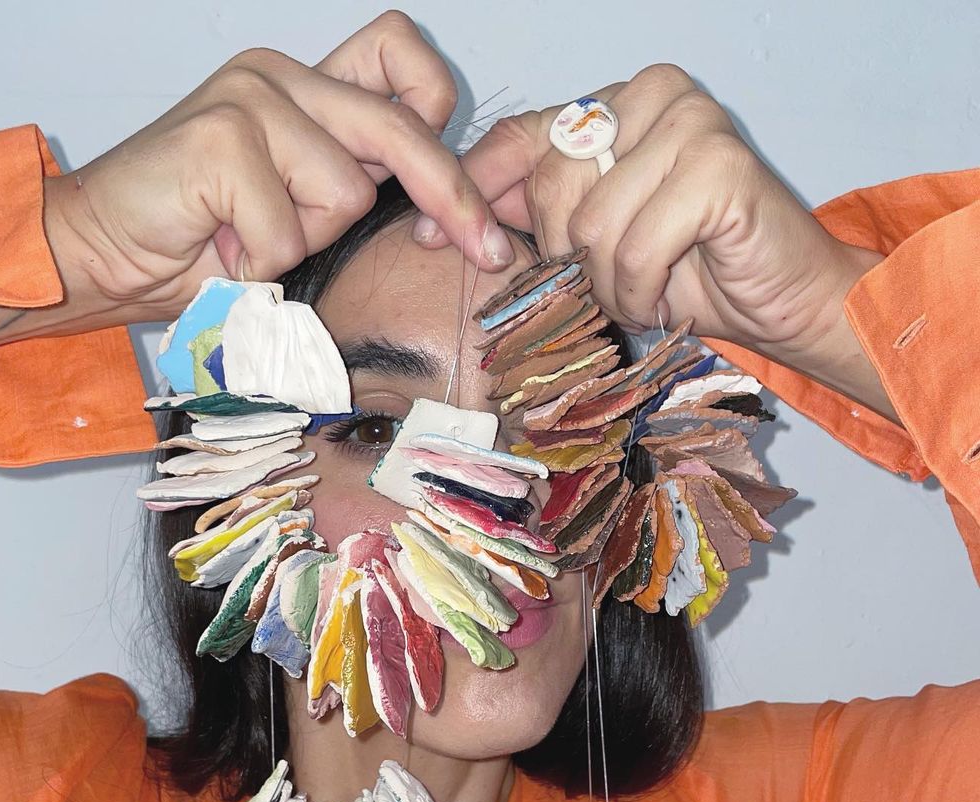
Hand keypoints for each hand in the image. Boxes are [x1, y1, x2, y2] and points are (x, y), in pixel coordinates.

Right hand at [45, 11, 513, 326]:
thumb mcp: (294, 213)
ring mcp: (250, 98)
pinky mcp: (220, 135)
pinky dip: (261, 262)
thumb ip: (347, 191)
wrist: (101, 253)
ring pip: (344, 193)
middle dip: (451, 197)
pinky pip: (287, 228)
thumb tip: (439, 217)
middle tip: (488, 249)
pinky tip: (220, 249)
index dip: (443, 123)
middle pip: (400, 127)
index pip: (401, 64)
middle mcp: (280, 77)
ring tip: (248, 242)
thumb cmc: (197, 242)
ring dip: (304, 242)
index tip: (470, 203)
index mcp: (304, 89)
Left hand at [414, 65, 884, 395]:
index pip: (518, 138)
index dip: (470, 190)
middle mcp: (650, 95)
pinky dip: (642, 291)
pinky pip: (635, 246)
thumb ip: (533, 212)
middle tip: (606, 284)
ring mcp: (690, 122)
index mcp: (614, 104)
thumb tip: (437, 218)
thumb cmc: (687, 271)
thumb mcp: (592, 239)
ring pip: (591, 224)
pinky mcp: (720, 165)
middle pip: (549, 187)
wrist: (780, 301)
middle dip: (567, 259)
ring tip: (644, 291)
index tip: (425, 239)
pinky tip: (666, 296)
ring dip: (609, 285)